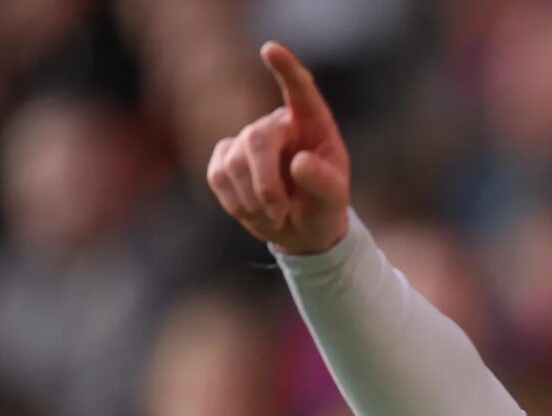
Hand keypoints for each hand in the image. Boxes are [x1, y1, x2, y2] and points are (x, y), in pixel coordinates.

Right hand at [206, 42, 350, 255]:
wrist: (302, 230)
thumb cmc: (324, 207)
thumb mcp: (334, 200)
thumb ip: (323, 182)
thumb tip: (299, 163)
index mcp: (312, 124)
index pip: (300, 90)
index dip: (286, 69)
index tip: (270, 49)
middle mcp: (278, 124)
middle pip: (256, 140)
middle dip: (265, 182)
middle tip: (279, 213)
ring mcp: (248, 139)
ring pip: (234, 163)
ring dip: (252, 199)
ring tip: (276, 216)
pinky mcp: (225, 156)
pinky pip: (218, 176)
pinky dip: (236, 202)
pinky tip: (254, 211)